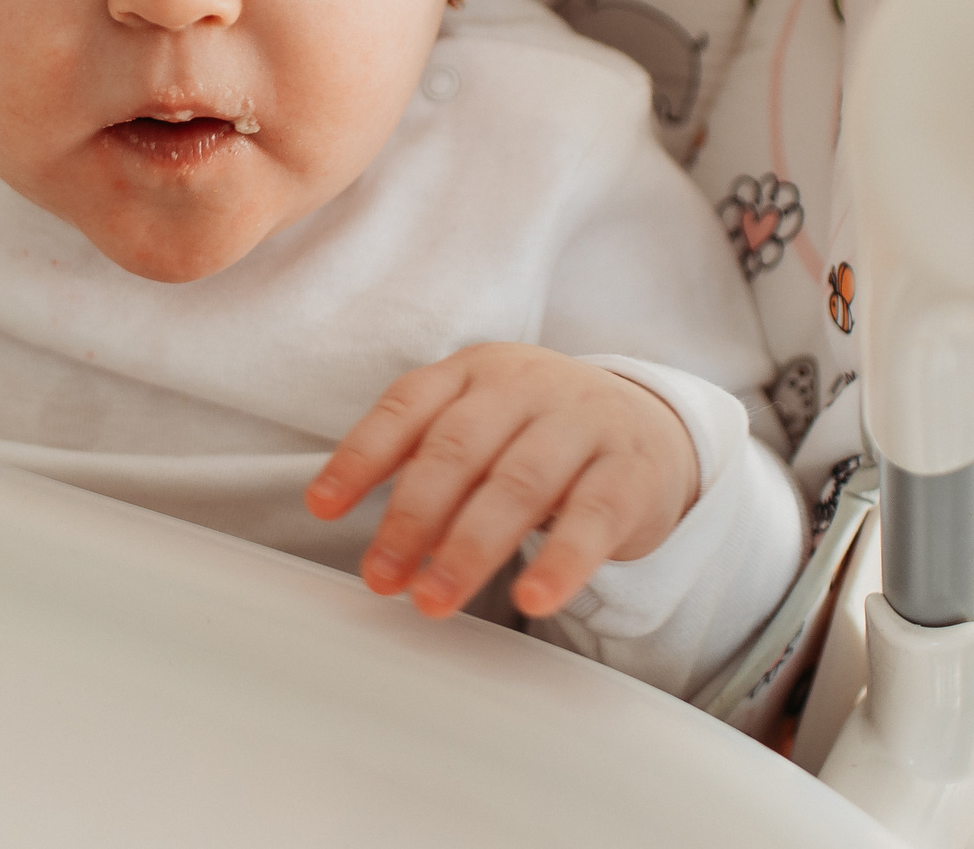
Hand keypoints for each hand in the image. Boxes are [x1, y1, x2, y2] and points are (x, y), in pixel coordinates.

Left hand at [304, 344, 699, 621]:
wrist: (650, 426)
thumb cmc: (540, 433)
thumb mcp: (480, 424)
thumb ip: (423, 462)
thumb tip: (364, 531)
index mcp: (476, 371)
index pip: (408, 406)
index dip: (360, 456)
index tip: (322, 506)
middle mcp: (527, 387)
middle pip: (458, 449)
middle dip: (411, 517)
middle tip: (381, 577)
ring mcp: (582, 424)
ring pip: (518, 485)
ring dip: (468, 549)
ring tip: (432, 600)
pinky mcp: (630, 473)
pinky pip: (592, 519)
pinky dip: (560, 562)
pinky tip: (532, 599)